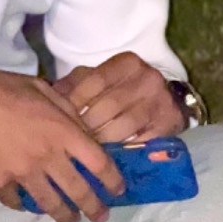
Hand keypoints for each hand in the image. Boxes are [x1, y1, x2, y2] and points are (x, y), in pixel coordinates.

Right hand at [0, 56, 124, 221]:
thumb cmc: (0, 87)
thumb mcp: (39, 87)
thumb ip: (65, 107)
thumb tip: (81, 126)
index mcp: (61, 130)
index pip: (97, 162)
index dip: (112, 179)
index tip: (118, 189)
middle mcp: (47, 156)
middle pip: (79, 191)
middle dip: (93, 207)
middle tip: (100, 215)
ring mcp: (23, 174)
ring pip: (51, 204)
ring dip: (64, 215)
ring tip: (69, 219)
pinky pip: (18, 202)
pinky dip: (25, 204)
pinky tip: (28, 203)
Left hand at [53, 52, 184, 143]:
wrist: (166, 98)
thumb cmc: (124, 88)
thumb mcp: (103, 78)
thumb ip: (78, 83)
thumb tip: (53, 96)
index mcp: (128, 63)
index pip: (96, 80)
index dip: (76, 100)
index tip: (60, 117)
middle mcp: (147, 78)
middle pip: (109, 104)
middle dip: (87, 125)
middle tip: (68, 142)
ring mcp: (161, 101)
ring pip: (124, 125)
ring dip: (102, 141)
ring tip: (85, 152)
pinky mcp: (169, 125)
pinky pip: (142, 141)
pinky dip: (124, 151)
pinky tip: (109, 159)